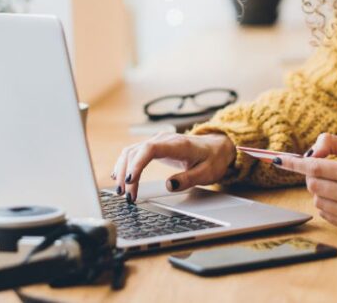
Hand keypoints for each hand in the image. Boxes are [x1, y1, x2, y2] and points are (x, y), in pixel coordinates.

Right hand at [112, 132, 235, 202]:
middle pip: (136, 151)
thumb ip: (188, 179)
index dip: (137, 164)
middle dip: (126, 173)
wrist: (217, 146)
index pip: (150, 149)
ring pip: (131, 151)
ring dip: (123, 170)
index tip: (130, 181)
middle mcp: (164, 140)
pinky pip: (134, 153)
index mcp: (178, 145)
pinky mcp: (154, 147)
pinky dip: (125, 164)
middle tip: (126, 196)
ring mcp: (157, 141)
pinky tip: (119, 176)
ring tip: (122, 191)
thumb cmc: (212, 159)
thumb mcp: (207, 173)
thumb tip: (169, 185)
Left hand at [276, 133, 336, 231]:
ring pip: (317, 201)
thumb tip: (310, 152)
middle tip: (321, 171)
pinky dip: (325, 205)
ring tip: (335, 186)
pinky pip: (325, 214)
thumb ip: (332, 142)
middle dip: (311, 176)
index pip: (317, 167)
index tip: (279, 161)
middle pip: (314, 185)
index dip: (295, 164)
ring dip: (318, 191)